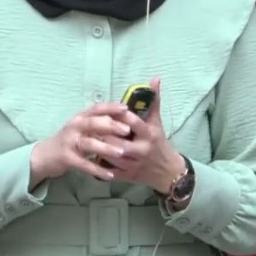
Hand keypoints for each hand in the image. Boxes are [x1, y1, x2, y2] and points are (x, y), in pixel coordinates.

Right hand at [29, 102, 131, 184]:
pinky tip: (110, 175)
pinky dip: (97, 170)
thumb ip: (97, 123)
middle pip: (93, 123)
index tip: (126, 108)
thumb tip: (122, 120)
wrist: (45, 156)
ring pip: (90, 143)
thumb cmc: (68, 141)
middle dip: (112, 126)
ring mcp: (69, 142)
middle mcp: (74, 127)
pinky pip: (84, 164)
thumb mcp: (81, 128)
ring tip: (121, 153)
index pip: (96, 108)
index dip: (111, 107)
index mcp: (80, 117)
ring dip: (106, 148)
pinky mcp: (66, 158)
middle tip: (127, 131)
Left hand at [97, 77, 185, 192]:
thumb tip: (155, 78)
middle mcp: (142, 151)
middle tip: (90, 126)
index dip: (120, 116)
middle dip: (104, 135)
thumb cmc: (159, 142)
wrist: (167, 170)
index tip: (110, 110)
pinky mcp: (127, 177)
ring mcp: (134, 165)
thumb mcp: (157, 121)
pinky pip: (110, 172)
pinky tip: (90, 156)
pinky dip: (98, 165)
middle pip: (118, 142)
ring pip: (111, 157)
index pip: (133, 123)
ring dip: (98, 149)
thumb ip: (154, 100)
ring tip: (88, 139)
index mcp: (149, 135)